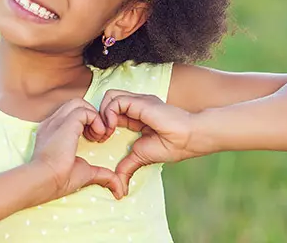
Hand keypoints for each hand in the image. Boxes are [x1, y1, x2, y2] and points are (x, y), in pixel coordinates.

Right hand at [30, 98, 124, 202]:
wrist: (44, 181)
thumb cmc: (58, 180)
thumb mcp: (83, 173)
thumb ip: (101, 174)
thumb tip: (118, 187)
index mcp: (52, 132)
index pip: (70, 115)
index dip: (86, 123)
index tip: (93, 139)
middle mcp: (53, 123)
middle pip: (75, 105)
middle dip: (91, 116)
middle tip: (98, 136)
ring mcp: (57, 120)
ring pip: (79, 103)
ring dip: (94, 116)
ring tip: (98, 135)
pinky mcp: (66, 122)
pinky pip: (84, 110)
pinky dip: (95, 120)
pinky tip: (98, 135)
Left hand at [99, 90, 214, 188]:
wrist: (189, 139)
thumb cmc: (172, 146)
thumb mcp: (141, 156)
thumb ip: (127, 166)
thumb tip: (118, 188)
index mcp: (136, 115)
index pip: (110, 111)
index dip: (101, 123)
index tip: (101, 140)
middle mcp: (135, 105)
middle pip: (107, 101)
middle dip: (97, 117)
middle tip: (100, 136)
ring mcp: (138, 101)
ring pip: (108, 96)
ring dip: (101, 114)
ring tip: (106, 133)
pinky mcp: (140, 101)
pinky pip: (115, 100)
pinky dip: (108, 113)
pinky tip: (111, 128)